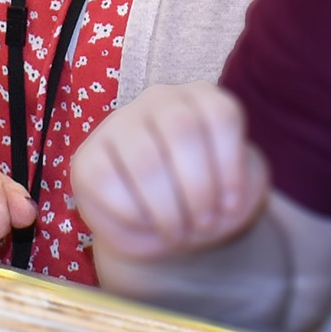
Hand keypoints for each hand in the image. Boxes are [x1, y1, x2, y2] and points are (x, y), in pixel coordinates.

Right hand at [71, 82, 268, 261]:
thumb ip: (244, 184)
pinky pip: (108, 183)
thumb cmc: (205, 199)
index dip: (229, 166)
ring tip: (179, 233)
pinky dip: (134, 215)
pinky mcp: (86, 158)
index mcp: (201, 99)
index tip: (230, 205)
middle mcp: (158, 100)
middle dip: (197, 189)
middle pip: (181, 129)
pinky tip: (145, 223)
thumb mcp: (239, 192)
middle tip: (203, 225)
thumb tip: (217, 194)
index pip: (220, 113)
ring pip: (145, 158)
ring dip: (168, 209)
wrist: (162, 225)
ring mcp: (117, 124)